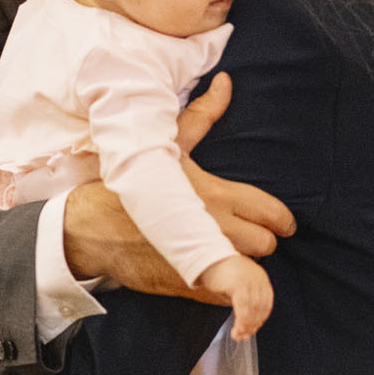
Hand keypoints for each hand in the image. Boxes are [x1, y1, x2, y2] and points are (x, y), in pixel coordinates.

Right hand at [62, 73, 295, 295]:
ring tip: (227, 249)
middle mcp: (216, 228)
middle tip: (245, 233)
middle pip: (266, 244)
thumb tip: (226, 82)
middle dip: (260, 239)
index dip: (281, 220)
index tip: (282, 223)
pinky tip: (210, 268)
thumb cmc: (130, 184)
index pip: (271, 213)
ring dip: (243, 261)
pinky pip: (227, 292)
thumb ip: (203, 115)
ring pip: (250, 269)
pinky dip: (225, 285)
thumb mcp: (168, 145)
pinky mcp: (190, 285)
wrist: (91, 229)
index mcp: (218, 195)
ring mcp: (204, 260)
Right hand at [200, 253, 272, 338]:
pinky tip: (236, 330)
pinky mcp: (239, 284)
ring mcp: (250, 281)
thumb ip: (244, 300)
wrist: (207, 257)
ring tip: (238, 335)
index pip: (266, 304)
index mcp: (261, 279)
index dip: (260, 319)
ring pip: (253, 310)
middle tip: (243, 336)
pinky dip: (241, 322)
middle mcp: (259, 279)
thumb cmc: (219, 272)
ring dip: (246, 326)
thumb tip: (246, 323)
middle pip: (261, 308)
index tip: (252, 330)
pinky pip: (244, 308)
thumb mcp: (237, 286)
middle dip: (253, 325)